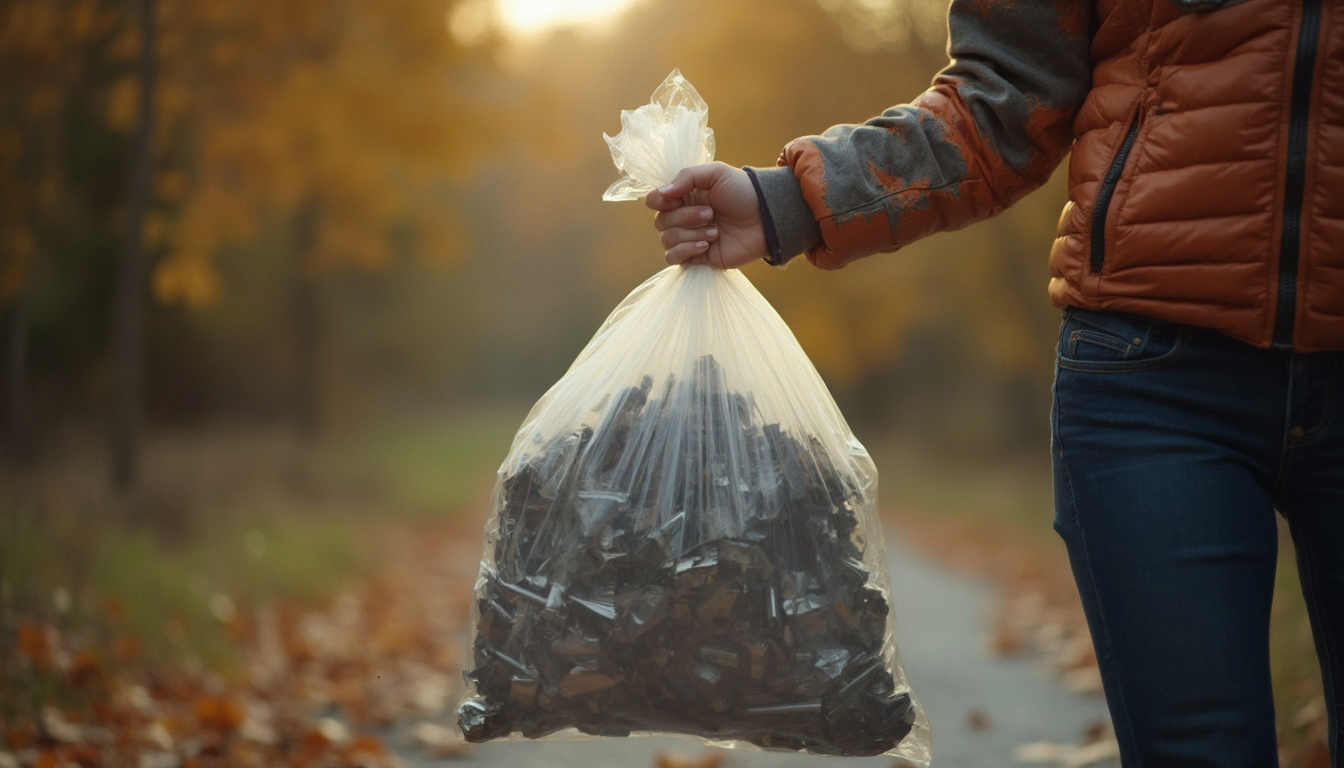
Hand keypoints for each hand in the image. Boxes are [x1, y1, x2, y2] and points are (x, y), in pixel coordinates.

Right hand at [644, 162, 766, 268]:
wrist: (766, 218)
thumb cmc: (743, 191)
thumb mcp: (716, 173)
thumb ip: (687, 177)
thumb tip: (662, 193)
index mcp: (685, 195)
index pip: (655, 200)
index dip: (659, 201)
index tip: (675, 198)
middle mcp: (684, 217)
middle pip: (661, 222)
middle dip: (685, 217)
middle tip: (711, 213)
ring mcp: (690, 237)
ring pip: (667, 240)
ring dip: (690, 234)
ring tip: (715, 231)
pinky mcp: (698, 256)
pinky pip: (674, 259)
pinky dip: (685, 251)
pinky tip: (705, 245)